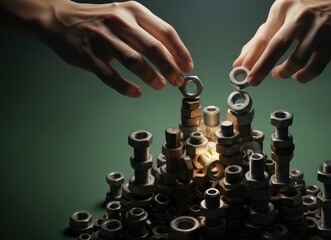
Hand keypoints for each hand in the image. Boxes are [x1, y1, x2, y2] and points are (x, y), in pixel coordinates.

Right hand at [9, 0, 192, 96]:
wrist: (60, 18)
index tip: (188, 67)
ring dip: (150, 76)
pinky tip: (136, 93)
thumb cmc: (102, 22)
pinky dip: (125, 87)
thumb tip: (174, 60)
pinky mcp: (87, 55)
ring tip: (160, 85)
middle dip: (169, 67)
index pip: (165, 32)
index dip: (179, 52)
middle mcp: (119, 22)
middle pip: (152, 47)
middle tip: (177, 81)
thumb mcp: (127, 18)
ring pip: (133, 61)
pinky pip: (110, 75)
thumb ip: (149, 35)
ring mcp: (102, 38)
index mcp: (134, 11)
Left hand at [233, 0, 330, 84]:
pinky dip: (303, 76)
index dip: (252, 55)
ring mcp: (319, 29)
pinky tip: (297, 75)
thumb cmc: (305, 9)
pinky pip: (315, 67)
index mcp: (284, 8)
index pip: (264, 35)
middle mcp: (302, 16)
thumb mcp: (281, 15)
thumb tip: (241, 61)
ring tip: (278, 73)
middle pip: (278, 45)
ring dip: (284, 72)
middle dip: (262, 66)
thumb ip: (261, 38)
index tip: (241, 70)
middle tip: (253, 80)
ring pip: (297, 60)